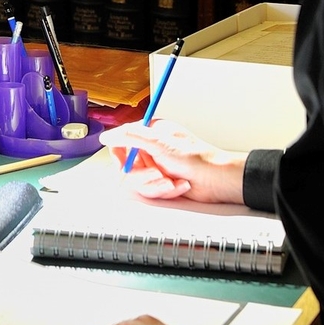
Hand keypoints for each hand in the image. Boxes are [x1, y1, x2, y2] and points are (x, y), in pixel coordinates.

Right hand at [100, 119, 246, 203]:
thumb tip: (107, 136)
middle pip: (127, 167)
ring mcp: (156, 167)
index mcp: (149, 133)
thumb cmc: (196, 158)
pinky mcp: (162, 183)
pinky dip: (167, 190)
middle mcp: (150, 149)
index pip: (120, 143)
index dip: (121, 157)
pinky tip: (180, 184)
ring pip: (139, 182)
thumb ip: (129, 137)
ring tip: (171, 181)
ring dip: (156, 185)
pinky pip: (152, 191)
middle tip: (157, 175)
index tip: (125, 164)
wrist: (217, 179)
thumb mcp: (158, 143)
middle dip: (143, 176)